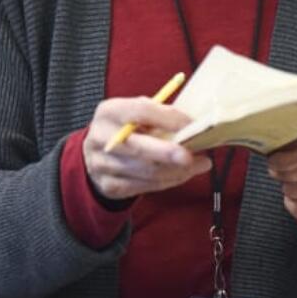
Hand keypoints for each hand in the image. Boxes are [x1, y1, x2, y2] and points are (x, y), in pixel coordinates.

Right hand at [82, 97, 211, 200]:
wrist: (96, 153)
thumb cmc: (126, 127)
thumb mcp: (136, 112)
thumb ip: (160, 114)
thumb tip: (192, 123)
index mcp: (110, 111)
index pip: (140, 111)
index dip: (168, 118)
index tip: (191, 125)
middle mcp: (101, 137)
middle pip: (139, 147)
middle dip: (168, 153)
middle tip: (191, 156)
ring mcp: (102, 164)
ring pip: (146, 171)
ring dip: (177, 170)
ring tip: (200, 164)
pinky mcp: (109, 186)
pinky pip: (145, 186)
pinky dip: (169, 181)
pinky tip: (184, 174)